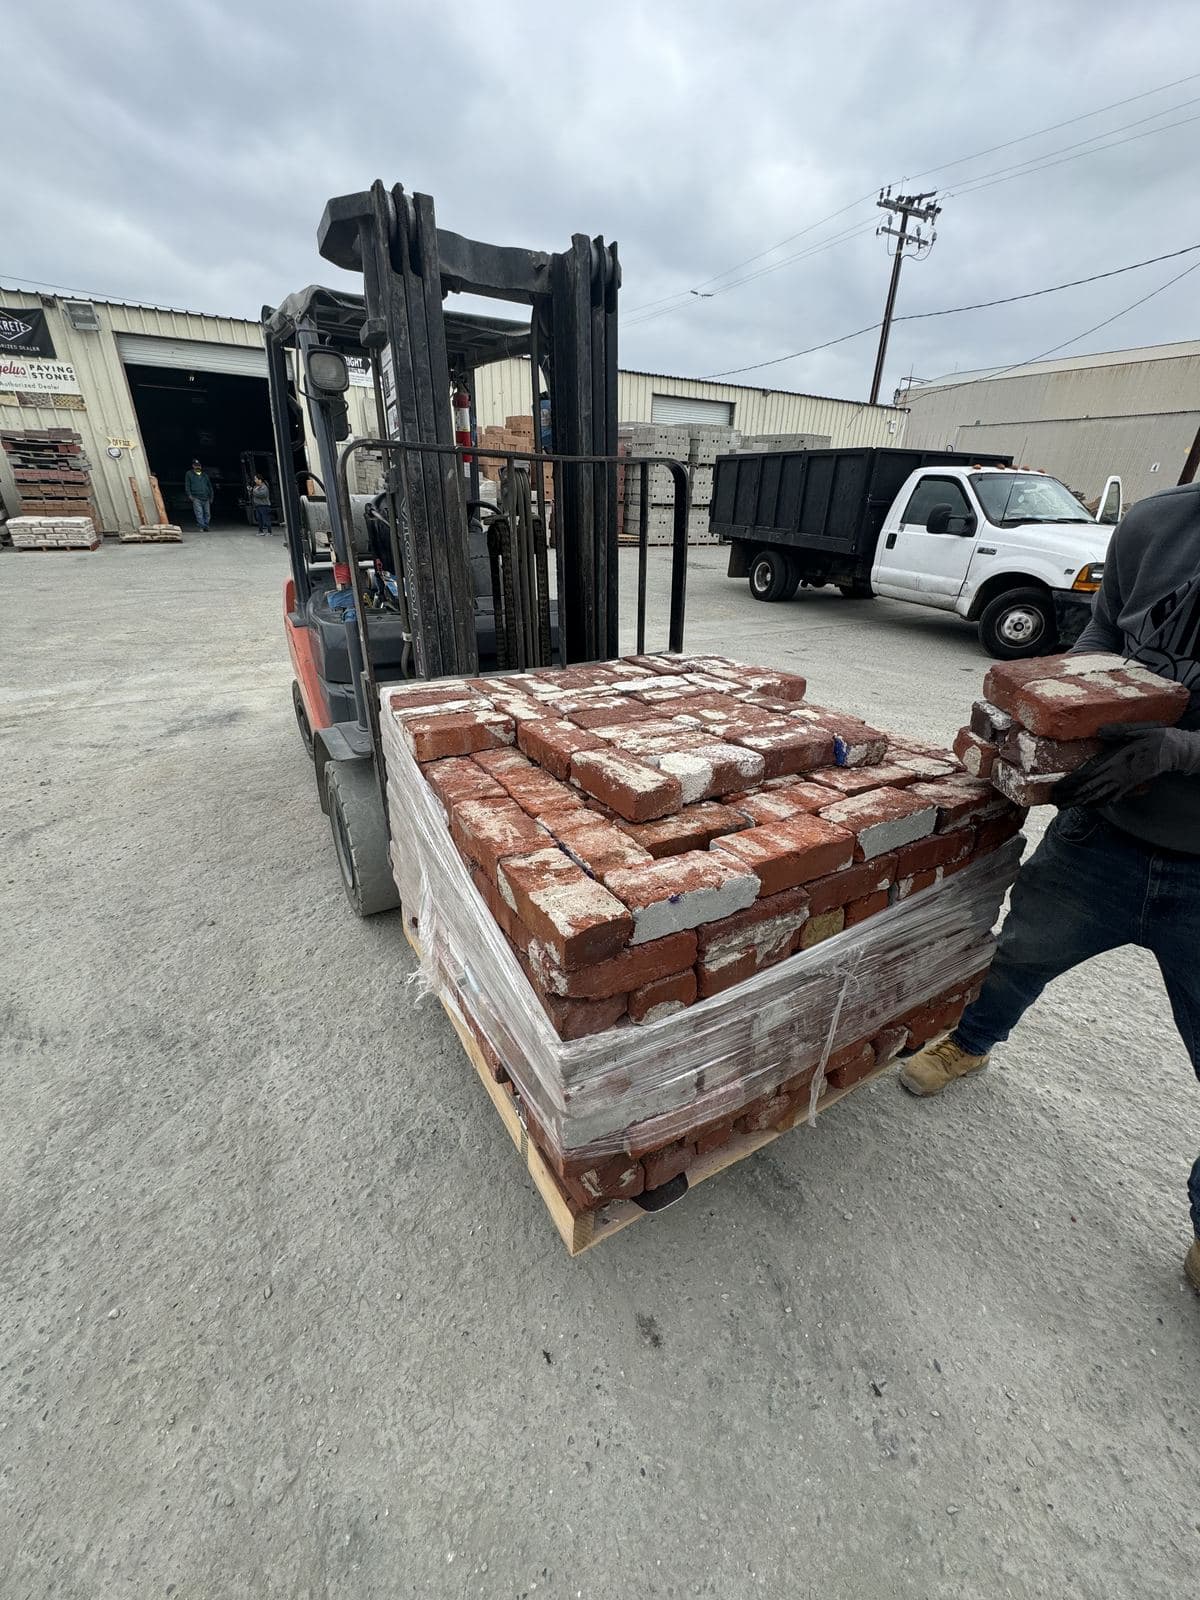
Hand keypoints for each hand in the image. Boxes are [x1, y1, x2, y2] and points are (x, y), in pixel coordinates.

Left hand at [1055, 722, 1198, 807]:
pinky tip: (1087, 805)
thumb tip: (1099, 731)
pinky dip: (1097, 804)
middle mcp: (1117, 775)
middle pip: (1088, 790)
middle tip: (1053, 801)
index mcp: (1116, 761)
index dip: (1070, 783)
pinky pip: (1110, 799)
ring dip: (1079, 802)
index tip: (1056, 788)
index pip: (1087, 774)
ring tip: (1063, 805)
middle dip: (1069, 797)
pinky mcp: (1129, 787)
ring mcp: (1123, 783)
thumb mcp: (1138, 730)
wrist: (1174, 751)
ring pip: (1097, 797)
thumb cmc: (1155, 738)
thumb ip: (1118, 732)